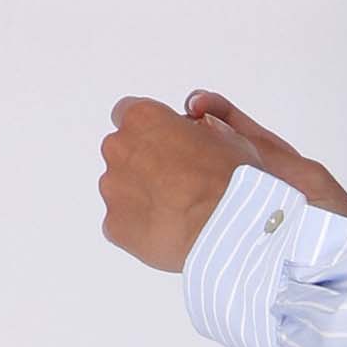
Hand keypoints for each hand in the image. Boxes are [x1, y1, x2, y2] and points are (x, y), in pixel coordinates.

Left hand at [98, 92, 346, 273]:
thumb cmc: (234, 179)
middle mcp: (120, 148)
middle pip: (123, 152)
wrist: (229, 228)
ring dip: (142, 196)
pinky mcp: (114, 225)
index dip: (151, 131)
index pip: (129, 113)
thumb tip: (192, 133)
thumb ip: (197, 131)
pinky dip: (141, 228)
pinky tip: (170, 232)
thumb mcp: (228, 136)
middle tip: (177, 182)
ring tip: (177, 211)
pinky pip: (124, 224)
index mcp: (144, 118)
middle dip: (144, 163)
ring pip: (121, 188)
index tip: (167, 145)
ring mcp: (113, 189)